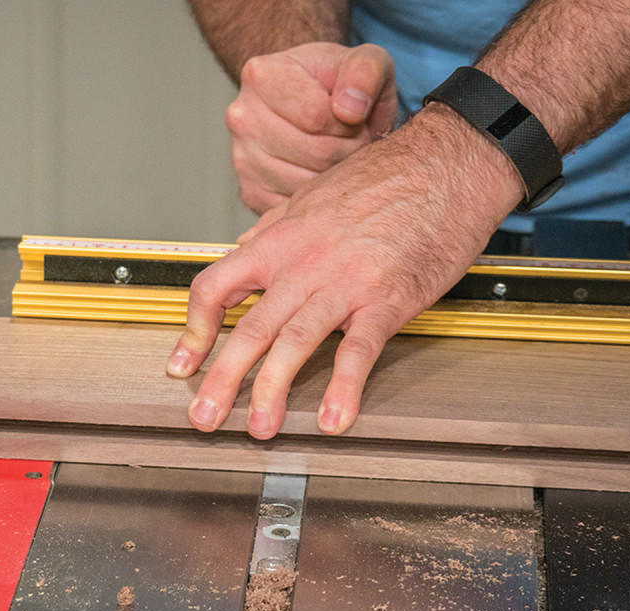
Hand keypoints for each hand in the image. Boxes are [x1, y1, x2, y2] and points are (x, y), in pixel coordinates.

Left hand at [166, 105, 523, 437]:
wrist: (447, 163)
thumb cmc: (385, 177)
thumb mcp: (312, 197)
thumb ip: (275, 228)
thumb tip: (244, 246)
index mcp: (279, 240)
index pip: (216, 287)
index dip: (194, 329)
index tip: (183, 364)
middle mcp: (302, 264)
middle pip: (248, 328)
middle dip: (220, 379)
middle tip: (203, 417)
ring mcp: (344, 283)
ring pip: (294, 343)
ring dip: (270, 391)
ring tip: (259, 428)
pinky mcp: (388, 300)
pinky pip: (359, 350)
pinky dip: (343, 388)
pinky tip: (331, 419)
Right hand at [228, 42, 397, 213]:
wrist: (314, 102)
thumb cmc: (340, 82)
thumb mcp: (365, 62)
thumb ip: (366, 72)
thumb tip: (350, 109)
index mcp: (262, 76)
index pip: (316, 116)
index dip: (349, 123)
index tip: (355, 116)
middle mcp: (241, 118)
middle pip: (314, 152)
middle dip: (347, 149)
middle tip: (353, 139)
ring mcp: (241, 158)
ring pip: (306, 184)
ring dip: (335, 174)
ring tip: (339, 153)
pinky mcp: (250, 192)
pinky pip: (295, 206)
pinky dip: (316, 195)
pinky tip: (321, 171)